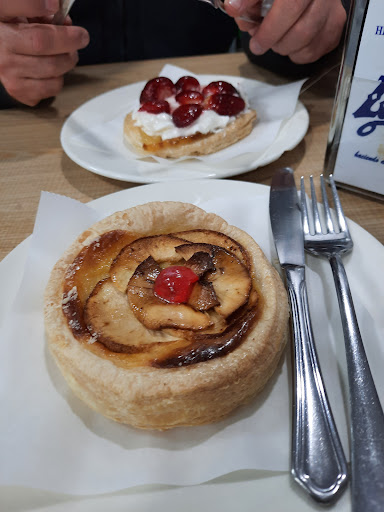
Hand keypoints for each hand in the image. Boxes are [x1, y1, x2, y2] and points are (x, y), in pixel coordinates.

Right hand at [0, 0, 88, 105]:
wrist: (3, 56)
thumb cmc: (16, 32)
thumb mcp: (22, 14)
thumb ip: (41, 12)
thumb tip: (66, 23)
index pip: (11, 5)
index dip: (35, 5)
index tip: (54, 5)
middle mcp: (1, 45)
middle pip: (41, 43)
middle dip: (69, 40)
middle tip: (80, 37)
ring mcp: (8, 70)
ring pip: (52, 69)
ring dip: (68, 61)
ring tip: (65, 54)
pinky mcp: (19, 90)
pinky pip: (52, 87)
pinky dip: (59, 79)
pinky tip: (52, 70)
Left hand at [225, 0, 346, 63]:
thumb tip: (234, 7)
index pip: (292, 6)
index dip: (271, 30)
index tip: (256, 43)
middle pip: (303, 31)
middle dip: (277, 44)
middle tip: (262, 43)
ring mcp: (333, 8)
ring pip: (310, 43)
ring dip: (287, 49)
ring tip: (276, 39)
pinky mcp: (337, 22)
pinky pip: (318, 49)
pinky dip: (299, 52)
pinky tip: (290, 41)